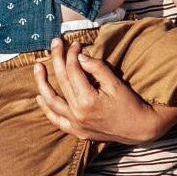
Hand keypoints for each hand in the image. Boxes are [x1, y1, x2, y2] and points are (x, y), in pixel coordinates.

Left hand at [33, 40, 176, 143]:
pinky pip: (56, 120)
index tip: (75, 44)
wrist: (139, 129)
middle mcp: (78, 113)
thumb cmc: (130, 103)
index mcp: (88, 100)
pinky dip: (47, 109)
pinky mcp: (77, 131)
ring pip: (52, 101)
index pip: (73, 70)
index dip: (73, 54)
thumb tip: (80, 56)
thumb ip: (97, 68)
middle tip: (55, 43)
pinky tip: (39, 97)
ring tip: (37, 67)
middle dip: (57, 59)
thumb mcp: (115, 83)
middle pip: (61, 81)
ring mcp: (75, 124)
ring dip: (42, 83)